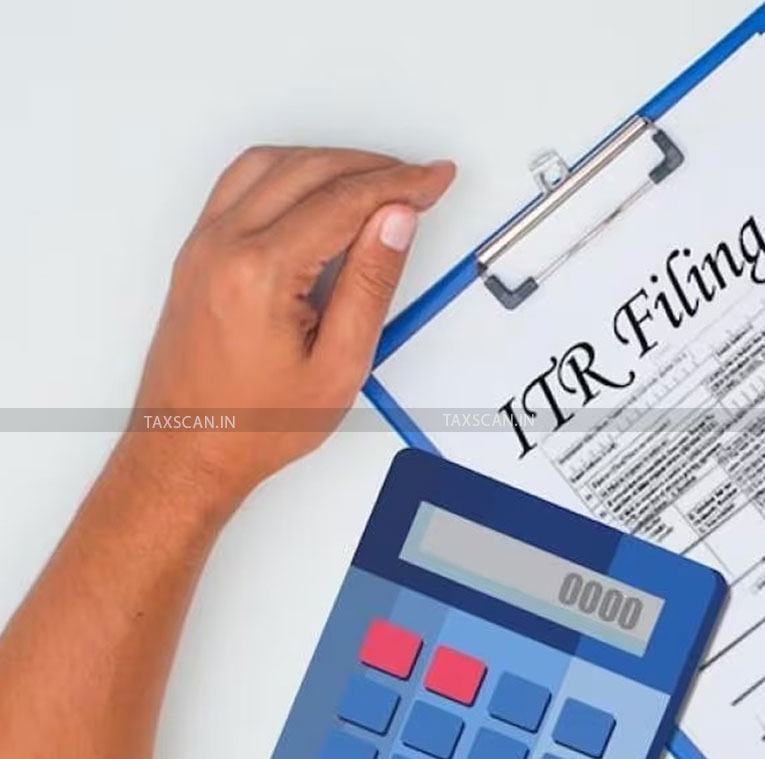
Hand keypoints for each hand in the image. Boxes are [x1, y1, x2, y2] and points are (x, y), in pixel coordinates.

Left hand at [126, 147, 455, 506]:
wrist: (188, 449)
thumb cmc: (255, 423)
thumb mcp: (339, 364)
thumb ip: (370, 283)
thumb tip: (396, 221)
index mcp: (260, 273)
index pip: (344, 201)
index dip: (401, 183)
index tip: (435, 178)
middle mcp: (222, 246)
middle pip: (309, 169)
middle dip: (373, 166)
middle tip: (417, 181)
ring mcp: (203, 244)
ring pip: (271, 163)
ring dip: (329, 161)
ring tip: (376, 182)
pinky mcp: (197, 250)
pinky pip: (242, 182)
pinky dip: (289, 170)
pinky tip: (319, 188)